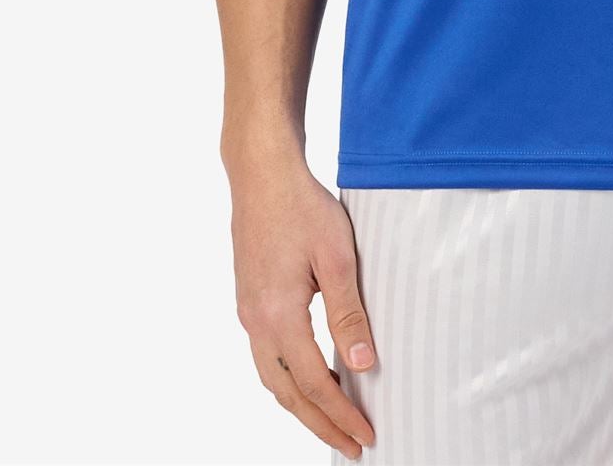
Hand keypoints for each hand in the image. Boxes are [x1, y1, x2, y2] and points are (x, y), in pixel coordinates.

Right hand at [227, 151, 377, 457]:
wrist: (262, 173)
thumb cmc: (301, 206)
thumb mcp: (336, 257)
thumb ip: (348, 313)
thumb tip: (364, 363)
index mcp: (277, 316)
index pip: (312, 383)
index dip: (339, 413)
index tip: (364, 436)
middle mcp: (255, 322)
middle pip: (286, 392)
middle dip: (320, 423)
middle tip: (351, 445)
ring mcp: (248, 312)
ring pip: (272, 377)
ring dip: (302, 404)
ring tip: (333, 419)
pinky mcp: (250, 299)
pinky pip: (267, 356)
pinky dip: (289, 378)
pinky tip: (310, 375)